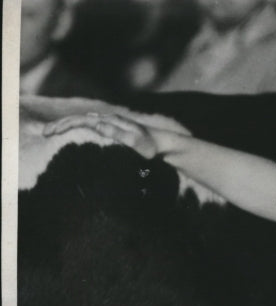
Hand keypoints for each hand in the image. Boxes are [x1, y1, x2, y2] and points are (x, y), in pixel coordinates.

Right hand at [43, 112, 159, 158]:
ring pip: (81, 121)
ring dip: (64, 126)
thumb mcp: (134, 140)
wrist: (161, 144)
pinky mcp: (109, 130)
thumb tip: (95, 123)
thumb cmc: (149, 146)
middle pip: (77, 119)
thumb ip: (116, 132)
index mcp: (109, 121)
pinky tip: (68, 133)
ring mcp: (107, 124)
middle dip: (60, 125)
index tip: (52, 132)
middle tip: (44, 133)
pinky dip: (75, 128)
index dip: (65, 125)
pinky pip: (88, 127)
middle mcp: (106, 119)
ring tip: (50, 132)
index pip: (81, 120)